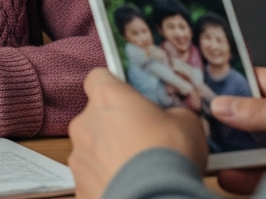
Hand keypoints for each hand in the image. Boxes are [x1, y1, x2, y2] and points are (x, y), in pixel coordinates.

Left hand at [68, 69, 207, 198]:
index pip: (97, 78)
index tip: (128, 98)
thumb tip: (171, 119)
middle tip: (141, 139)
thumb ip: (170, 113)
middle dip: (113, 126)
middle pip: (94, 117)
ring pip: (91, 149)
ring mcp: (78, 157)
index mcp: (108, 98)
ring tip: (136, 169)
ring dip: (108, 155)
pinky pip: (92, 177)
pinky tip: (128, 186)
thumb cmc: (169, 157)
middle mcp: (85, 123)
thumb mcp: (186, 122)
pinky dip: (106, 180)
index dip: (112, 87)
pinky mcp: (78, 186)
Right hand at [211, 67, 265, 195]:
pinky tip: (228, 176)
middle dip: (224, 124)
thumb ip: (262, 111)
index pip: (254, 81)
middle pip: (248, 117)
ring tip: (207, 155)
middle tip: (198, 128)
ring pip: (252, 148)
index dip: (227, 85)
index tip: (200, 92)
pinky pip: (261, 173)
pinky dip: (243, 176)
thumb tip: (224, 105)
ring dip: (230, 153)